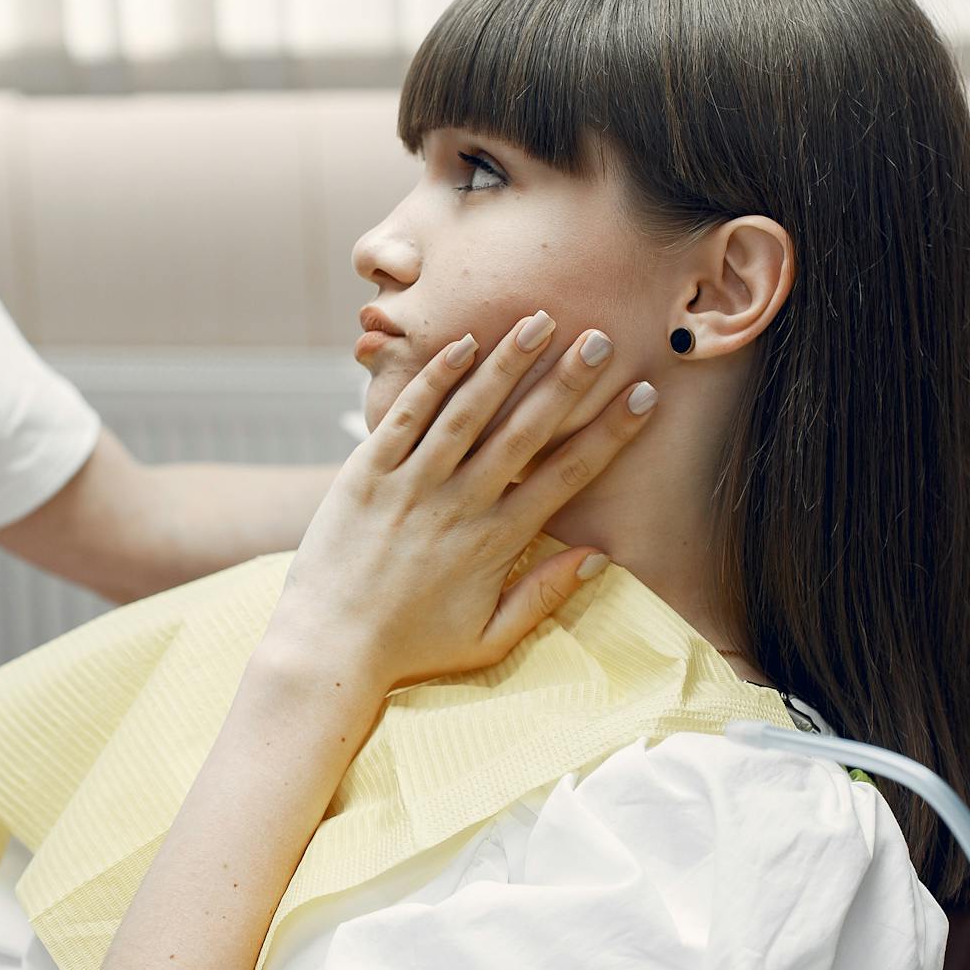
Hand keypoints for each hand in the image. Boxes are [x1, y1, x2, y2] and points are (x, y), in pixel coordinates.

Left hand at [269, 310, 654, 696]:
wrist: (327, 648)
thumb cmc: (411, 648)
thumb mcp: (488, 640)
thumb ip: (543, 597)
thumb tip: (599, 556)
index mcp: (496, 543)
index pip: (567, 474)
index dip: (609, 433)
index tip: (642, 396)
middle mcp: (458, 506)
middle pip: (524, 431)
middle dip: (566, 381)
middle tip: (599, 339)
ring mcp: (410, 485)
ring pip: (467, 412)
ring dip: (505, 364)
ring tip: (538, 320)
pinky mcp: (365, 473)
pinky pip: (405, 416)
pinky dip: (434, 379)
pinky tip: (463, 343)